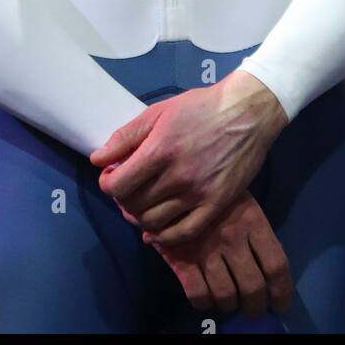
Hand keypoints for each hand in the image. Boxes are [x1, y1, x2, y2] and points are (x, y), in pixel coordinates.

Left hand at [90, 70, 288, 247]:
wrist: (247, 113)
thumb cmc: (200, 107)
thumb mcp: (158, 112)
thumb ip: (126, 137)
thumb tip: (97, 159)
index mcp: (159, 150)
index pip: (119, 185)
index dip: (108, 184)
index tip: (111, 178)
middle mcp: (177, 176)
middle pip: (134, 205)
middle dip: (124, 199)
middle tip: (129, 189)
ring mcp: (198, 194)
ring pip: (154, 222)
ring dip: (140, 217)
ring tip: (143, 203)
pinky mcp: (216, 205)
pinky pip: (184, 233)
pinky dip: (165, 237)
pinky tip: (157, 229)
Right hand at [151, 190, 292, 317]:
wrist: (171, 176)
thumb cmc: (215, 188)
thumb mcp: (242, 202)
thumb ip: (256, 233)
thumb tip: (270, 270)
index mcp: (253, 221)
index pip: (276, 266)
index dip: (281, 293)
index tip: (279, 304)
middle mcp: (233, 238)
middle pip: (253, 287)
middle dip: (255, 307)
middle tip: (252, 309)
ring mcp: (207, 249)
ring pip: (226, 295)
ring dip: (229, 305)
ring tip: (228, 302)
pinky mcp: (182, 257)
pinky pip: (198, 293)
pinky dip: (204, 303)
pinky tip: (205, 298)